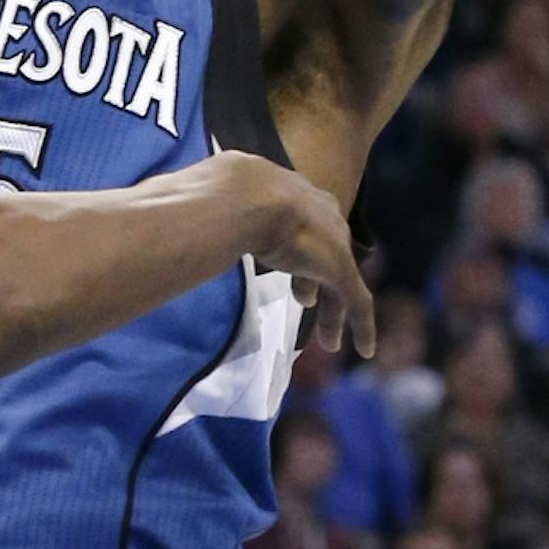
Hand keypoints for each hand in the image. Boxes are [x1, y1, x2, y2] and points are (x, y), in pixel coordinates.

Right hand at [214, 156, 376, 356]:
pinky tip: (365, 351)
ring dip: (333, 313)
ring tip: (329, 341)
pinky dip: (363, 327)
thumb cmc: (229, 197)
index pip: (304, 226)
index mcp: (298, 199)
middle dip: (316, 280)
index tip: (288, 267)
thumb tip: (184, 210)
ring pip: (341, 285)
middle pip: (325, 255)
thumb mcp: (227, 201)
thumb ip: (219, 210)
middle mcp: (324, 218)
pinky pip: (358, 305)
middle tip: (306, 300)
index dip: (297, 251)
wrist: (251, 197)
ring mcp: (334, 246)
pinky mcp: (342, 272)